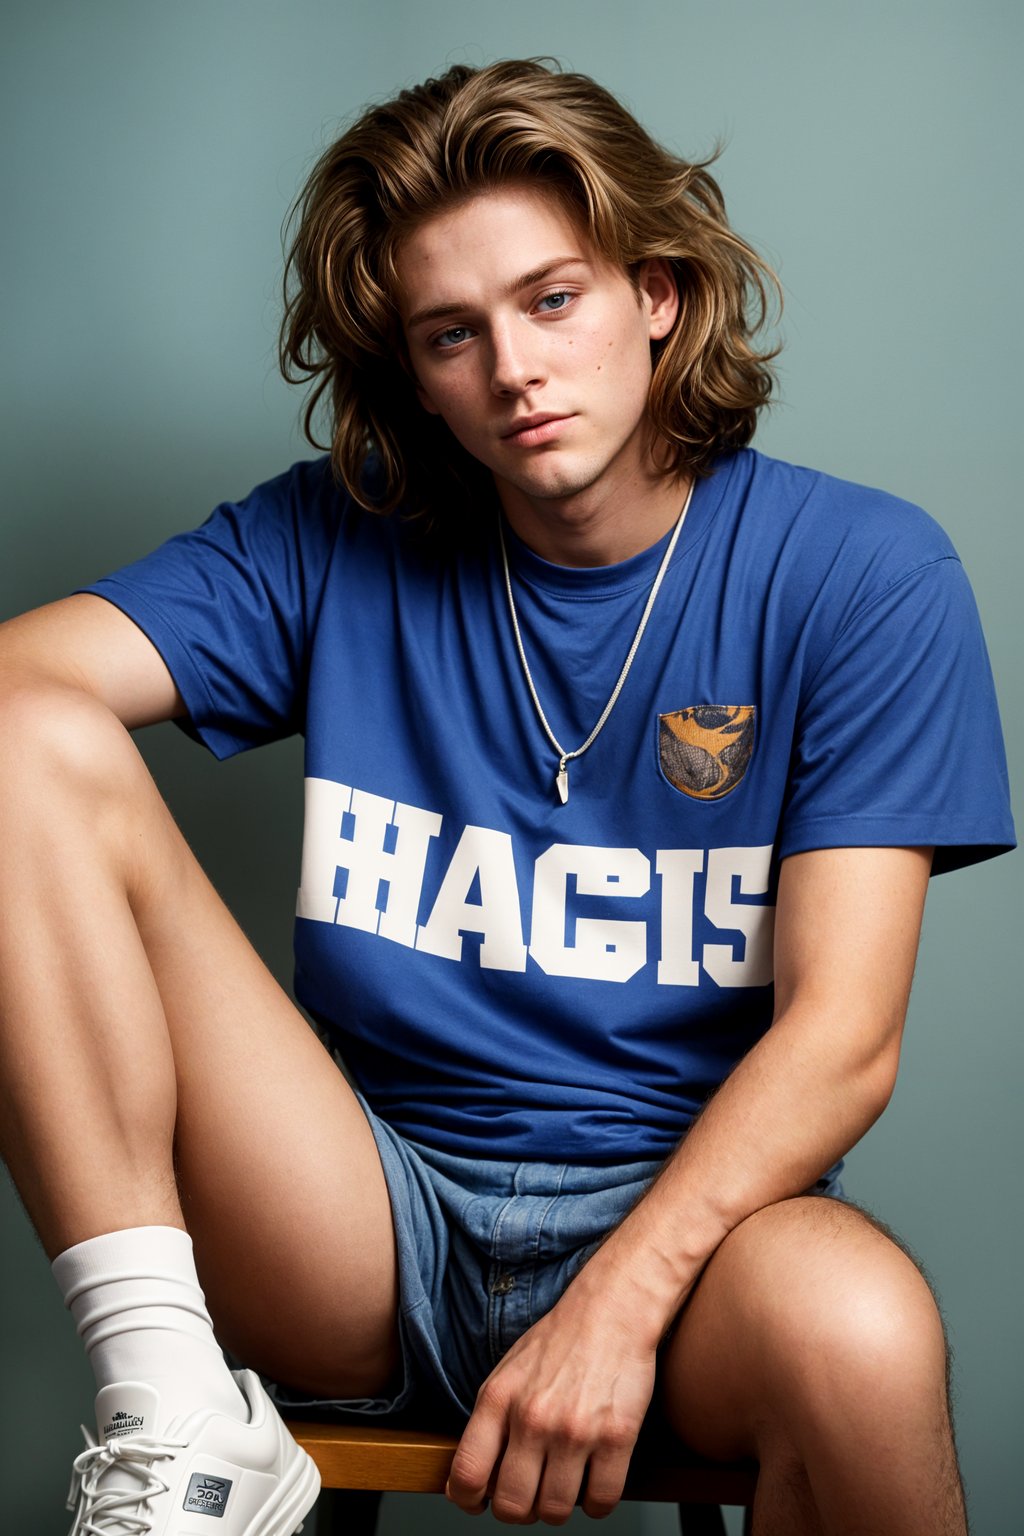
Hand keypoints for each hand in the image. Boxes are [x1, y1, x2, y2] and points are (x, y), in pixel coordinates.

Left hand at [446, 1286, 657, 1523]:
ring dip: (559, 1506)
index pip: (467, 1475)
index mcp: (498, 1400)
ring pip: (556, 1512)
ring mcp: (575, 1430)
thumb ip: (489, 1423)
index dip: (469, 1501)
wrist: (611, 1310)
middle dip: (519, 1510)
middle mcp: (533, 1418)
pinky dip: (597, 1503)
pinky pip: (601, 1502)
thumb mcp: (506, 1373)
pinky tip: (595, 1480)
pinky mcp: (617, 1438)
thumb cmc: (559, 1342)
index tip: (481, 1501)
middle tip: (530, 1494)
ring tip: (565, 1482)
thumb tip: (473, 1478)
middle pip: (511, 1506)